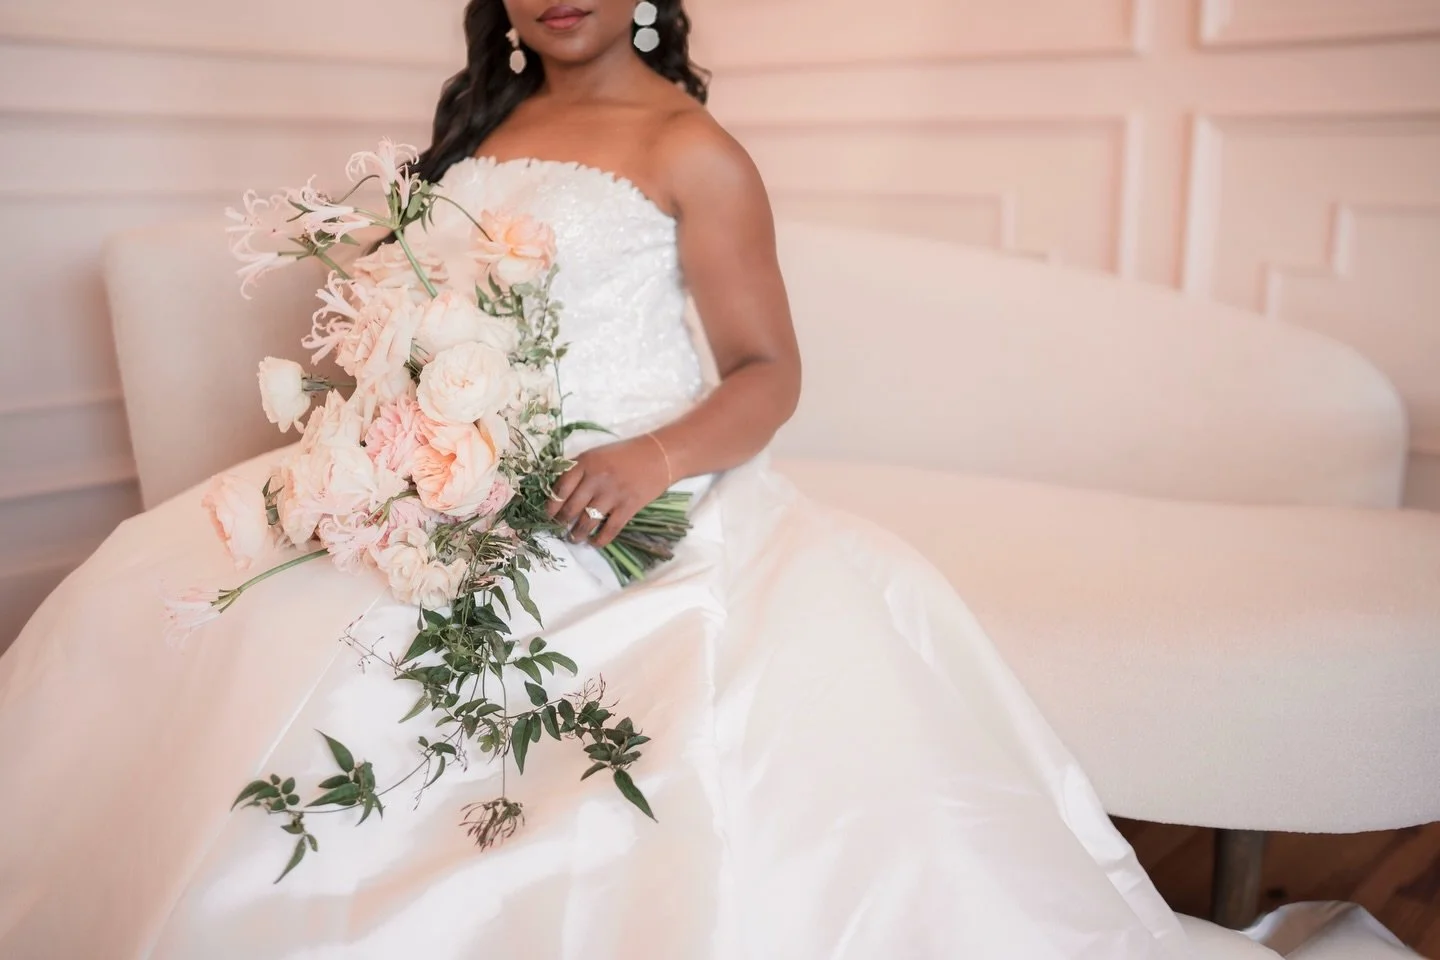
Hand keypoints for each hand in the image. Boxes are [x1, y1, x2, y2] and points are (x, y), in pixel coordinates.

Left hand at [548, 436, 670, 547]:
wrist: (658, 456)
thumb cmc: (624, 454)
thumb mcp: (597, 454)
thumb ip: (579, 469)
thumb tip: (558, 492)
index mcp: (585, 463)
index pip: (560, 488)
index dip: (551, 505)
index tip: (548, 515)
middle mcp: (596, 478)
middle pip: (571, 508)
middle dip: (561, 522)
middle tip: (559, 528)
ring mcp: (612, 494)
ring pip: (587, 522)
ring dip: (577, 534)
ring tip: (573, 538)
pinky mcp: (628, 507)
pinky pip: (609, 530)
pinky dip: (599, 540)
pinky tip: (594, 542)